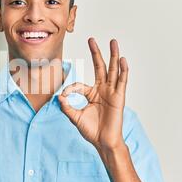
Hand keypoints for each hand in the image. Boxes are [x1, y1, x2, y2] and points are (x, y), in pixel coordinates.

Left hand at [58, 37, 128, 153]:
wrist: (103, 142)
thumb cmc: (91, 131)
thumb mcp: (75, 118)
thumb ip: (67, 107)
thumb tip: (59, 96)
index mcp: (92, 94)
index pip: (80, 84)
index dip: (71, 89)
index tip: (64, 97)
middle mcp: (103, 90)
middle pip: (100, 67)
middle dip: (96, 53)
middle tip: (92, 39)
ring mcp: (112, 92)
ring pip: (113, 70)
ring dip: (113, 56)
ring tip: (113, 42)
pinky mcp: (119, 98)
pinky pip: (121, 82)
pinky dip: (123, 71)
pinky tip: (122, 60)